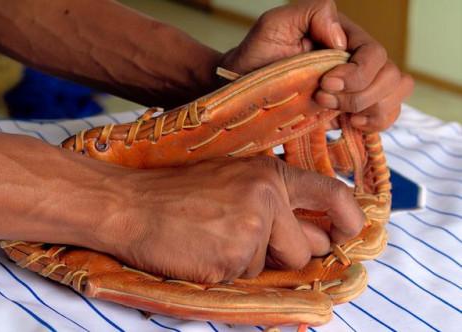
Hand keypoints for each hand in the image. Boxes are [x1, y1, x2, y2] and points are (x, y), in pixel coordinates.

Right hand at [97, 157, 364, 282]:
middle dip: (285, 253)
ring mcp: (250, 230)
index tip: (348, 234)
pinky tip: (201, 251)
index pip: (332, 195)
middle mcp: (267, 198)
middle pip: (307, 247)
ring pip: (271, 267)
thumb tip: (311, 231)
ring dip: (247, 262)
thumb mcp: (233, 179)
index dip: (349, 218)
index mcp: (270, 174)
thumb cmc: (179, 192)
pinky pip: (243, 278)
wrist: (131, 205)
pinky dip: (225, 272)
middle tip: (246, 238)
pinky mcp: (230, 260)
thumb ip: (274, 199)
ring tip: (213, 238)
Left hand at [219, 0, 413, 131]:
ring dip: (369, 108)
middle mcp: (357, 58)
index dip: (356, 74)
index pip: (374, 53)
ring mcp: (359, 84)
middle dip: (359, 95)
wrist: (245, 88)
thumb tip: (342, 38)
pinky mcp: (354, 107)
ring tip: (336, 113)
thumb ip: (312, 13)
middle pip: (391, 76)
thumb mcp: (275, 25)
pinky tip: (349, 123)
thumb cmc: (258, 55)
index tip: (325, 85)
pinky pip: (387, 114)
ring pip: (396, 94)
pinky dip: (376, 121)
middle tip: (322, 99)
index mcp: (344, 36)